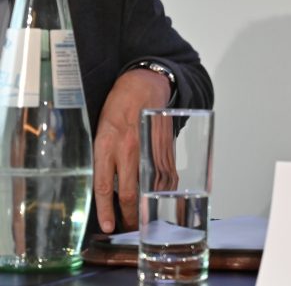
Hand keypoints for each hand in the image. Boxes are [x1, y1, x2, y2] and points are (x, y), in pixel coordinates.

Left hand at [93, 68, 172, 232]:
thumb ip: (102, 155)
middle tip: (128, 228)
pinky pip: (166, 174)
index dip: (105, 209)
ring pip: (150, 186)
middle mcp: (128, 149)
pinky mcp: (165, 147)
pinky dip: (164, 190)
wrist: (145, 85)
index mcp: (107, 144)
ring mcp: (149, 149)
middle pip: (128, 191)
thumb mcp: (101, 129)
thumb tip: (103, 183)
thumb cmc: (119, 105)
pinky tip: (162, 199)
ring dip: (147, 206)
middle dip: (128, 215)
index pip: (104, 185)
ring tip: (144, 219)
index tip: (107, 226)